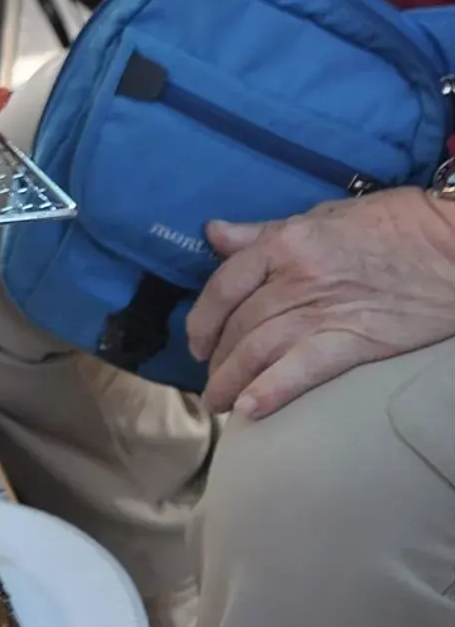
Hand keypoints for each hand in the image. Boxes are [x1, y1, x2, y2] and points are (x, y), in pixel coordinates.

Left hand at [186, 190, 454, 417]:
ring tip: (220, 403)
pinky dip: (271, 391)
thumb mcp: (320, 216)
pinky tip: (250, 410)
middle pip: (239, 325)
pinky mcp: (357, 341)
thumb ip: (262, 230)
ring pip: (259, 350)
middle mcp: (295, 278)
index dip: (202, 319)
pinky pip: (302, 369)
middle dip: (217, 360)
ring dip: (231, 382)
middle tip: (210, 382)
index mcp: (283, 244)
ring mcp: (324, 311)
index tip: (198, 343)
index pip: (224, 285)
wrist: (453, 244)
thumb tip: (213, 233)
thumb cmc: (390, 224)